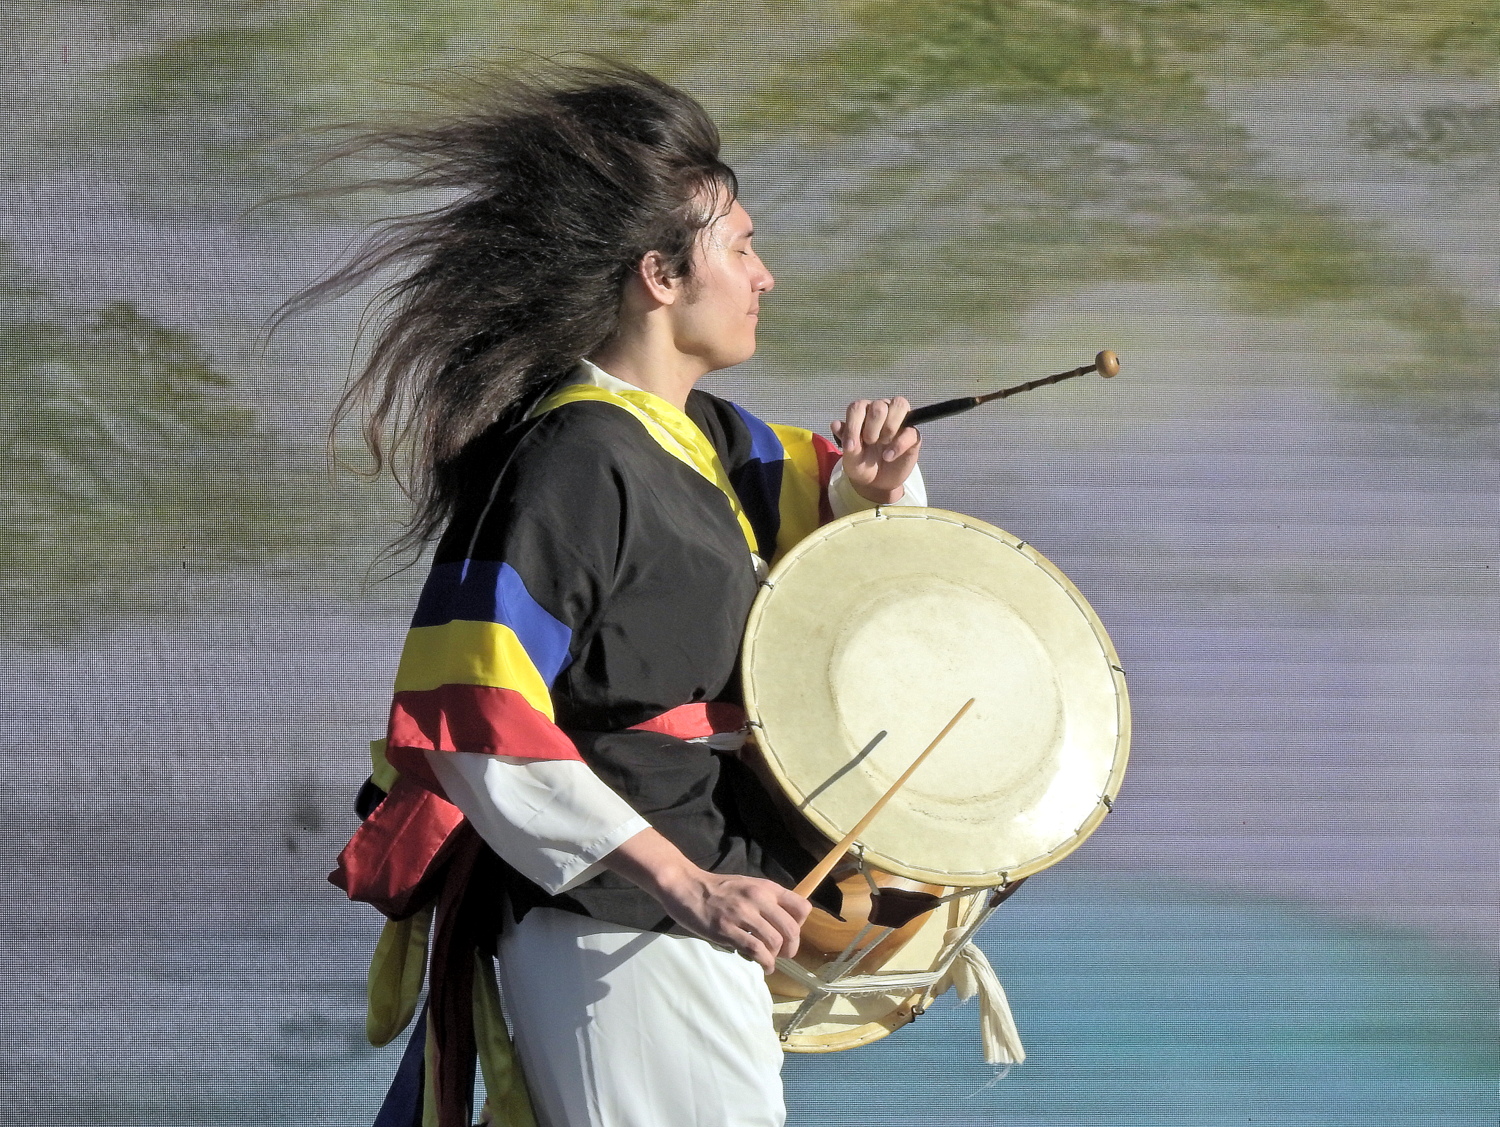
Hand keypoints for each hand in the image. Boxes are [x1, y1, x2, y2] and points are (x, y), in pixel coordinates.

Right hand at [602, 828, 810, 973]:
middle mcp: (758, 899)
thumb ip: (768, 901)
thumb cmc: (719, 889)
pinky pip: (755, 950)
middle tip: (783, 955)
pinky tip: (762, 966)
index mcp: (767, 888)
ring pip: (775, 942)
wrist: (687, 886)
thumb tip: (784, 924)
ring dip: (775, 958)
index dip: (800, 925)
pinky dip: (764, 963)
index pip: (802, 907)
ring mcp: (742, 914)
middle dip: (791, 949)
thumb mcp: (749, 886)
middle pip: (792, 930)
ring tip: (768, 961)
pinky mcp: (727, 929)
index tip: (789, 933)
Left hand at [831, 397, 921, 504]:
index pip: (858, 406)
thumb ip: (846, 441)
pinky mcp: (913, 436)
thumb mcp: (850, 457)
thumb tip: (835, 424)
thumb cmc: (861, 464)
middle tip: (869, 443)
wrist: (876, 482)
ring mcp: (900, 421)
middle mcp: (882, 411)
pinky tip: (888, 456)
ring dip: (889, 427)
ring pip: (899, 405)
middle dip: (872, 427)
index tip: (850, 445)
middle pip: (879, 405)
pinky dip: (898, 444)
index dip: (853, 425)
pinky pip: (911, 431)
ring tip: (882, 444)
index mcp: (864, 412)